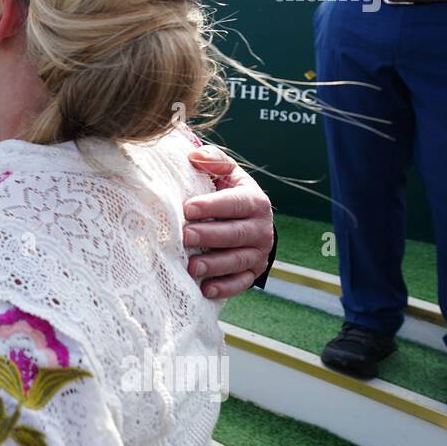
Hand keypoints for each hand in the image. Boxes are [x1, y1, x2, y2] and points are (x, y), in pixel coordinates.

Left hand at [184, 146, 275, 299]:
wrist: (247, 223)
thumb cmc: (227, 194)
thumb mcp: (226, 174)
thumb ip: (214, 161)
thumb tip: (194, 156)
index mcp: (254, 201)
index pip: (236, 203)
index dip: (213, 206)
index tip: (188, 208)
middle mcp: (261, 228)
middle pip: (236, 234)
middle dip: (210, 236)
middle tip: (185, 236)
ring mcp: (258, 253)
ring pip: (239, 260)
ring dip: (215, 265)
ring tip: (192, 266)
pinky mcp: (252, 273)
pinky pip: (241, 283)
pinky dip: (224, 288)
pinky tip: (206, 289)